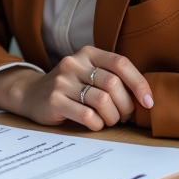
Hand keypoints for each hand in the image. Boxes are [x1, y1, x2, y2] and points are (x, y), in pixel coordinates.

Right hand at [0, 47, 153, 131]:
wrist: (30, 94)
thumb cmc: (70, 88)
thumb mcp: (89, 74)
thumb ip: (113, 78)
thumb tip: (145, 98)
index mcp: (87, 54)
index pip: (121, 63)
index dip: (139, 84)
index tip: (148, 103)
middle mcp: (74, 63)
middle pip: (113, 84)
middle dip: (126, 106)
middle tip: (124, 117)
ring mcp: (62, 81)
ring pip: (102, 101)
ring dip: (112, 117)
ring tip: (109, 121)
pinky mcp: (54, 100)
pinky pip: (87, 116)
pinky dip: (97, 124)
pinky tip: (94, 124)